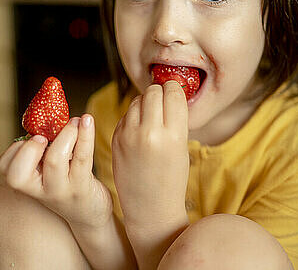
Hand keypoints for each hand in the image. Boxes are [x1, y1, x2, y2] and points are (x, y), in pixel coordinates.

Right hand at [0, 114, 112, 230]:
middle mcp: (40, 189)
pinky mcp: (82, 189)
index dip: (15, 149)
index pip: (6, 167)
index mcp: (28, 181)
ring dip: (65, 134)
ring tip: (77, 121)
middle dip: (30, 148)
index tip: (34, 136)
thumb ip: (43, 147)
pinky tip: (88, 121)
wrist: (89, 214)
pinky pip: (82, 158)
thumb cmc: (67, 182)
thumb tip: (49, 112)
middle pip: (20, 173)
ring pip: (54, 161)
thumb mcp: (49, 168)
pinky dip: (85, 136)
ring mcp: (61, 191)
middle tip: (45, 136)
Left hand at [112, 81, 189, 229]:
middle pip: (153, 91)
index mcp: (173, 135)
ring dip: (145, 103)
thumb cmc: (171, 178)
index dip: (175, 90)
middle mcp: (150, 133)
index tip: (175, 93)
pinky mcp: (115, 139)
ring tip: (151, 119)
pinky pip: (125, 114)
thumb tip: (167, 90)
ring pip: (136, 100)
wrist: (149, 208)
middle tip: (163, 104)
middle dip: (159, 93)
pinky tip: (139, 131)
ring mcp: (129, 136)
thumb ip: (174, 118)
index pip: (173, 93)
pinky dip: (133, 116)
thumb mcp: (182, 147)